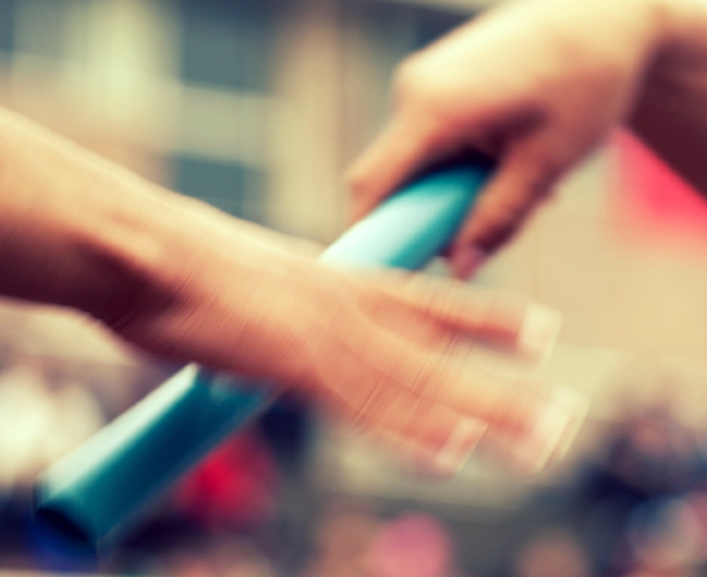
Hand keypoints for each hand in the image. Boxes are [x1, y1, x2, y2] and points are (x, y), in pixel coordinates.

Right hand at [101, 199, 584, 475]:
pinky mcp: (291, 365)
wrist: (140, 251)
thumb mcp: (258, 284)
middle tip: (566, 420)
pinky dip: (407, 431)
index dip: (491, 319)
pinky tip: (450, 453)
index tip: (543, 334)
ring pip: (419, 383)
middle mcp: (349, 304)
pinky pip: (360, 406)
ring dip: (481, 419)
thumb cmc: (185, 267)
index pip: (434, 300)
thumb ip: (294, 314)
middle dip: (506, 392)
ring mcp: (326, 334)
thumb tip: (300, 337)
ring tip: (538, 447)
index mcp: (343, 280)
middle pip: (445, 354)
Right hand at [346, 0, 705, 277]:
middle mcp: (414, 88)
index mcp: (433, 108)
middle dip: (429, 216)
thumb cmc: (585, 83)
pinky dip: (463, 161)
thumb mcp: (546, 163)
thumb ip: (498, 218)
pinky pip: (434, 136)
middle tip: (481, 237)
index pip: (372, 186)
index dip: (370, 235)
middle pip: (394, 177)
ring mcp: (424, 78)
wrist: (607, 16)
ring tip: (521, 186)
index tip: (384, 278)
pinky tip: (515, 159)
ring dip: (455, 188)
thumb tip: (460, 269)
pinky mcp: (440, 76)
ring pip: (419, 159)